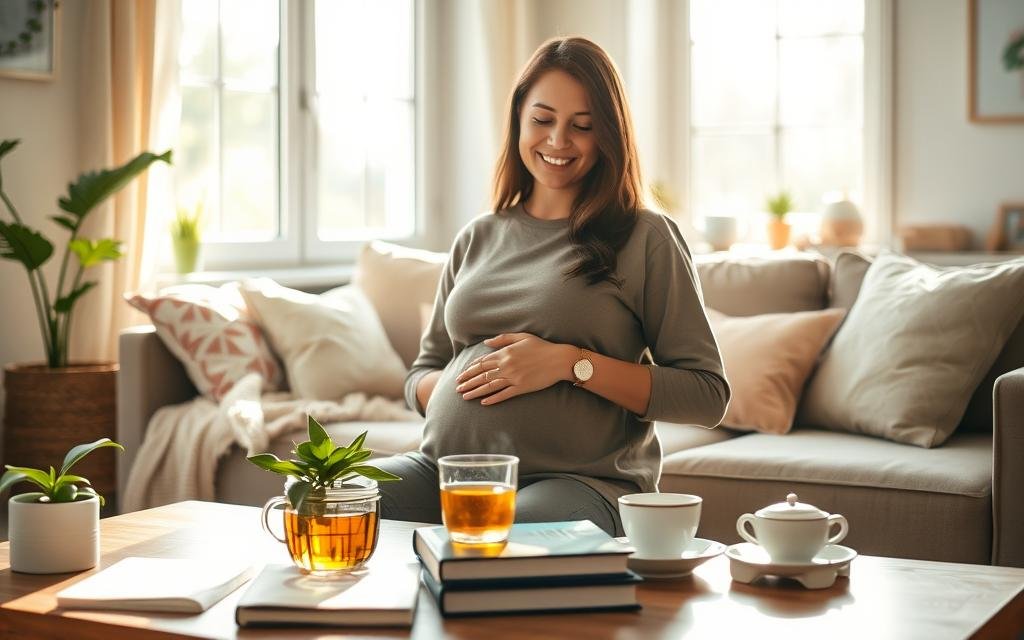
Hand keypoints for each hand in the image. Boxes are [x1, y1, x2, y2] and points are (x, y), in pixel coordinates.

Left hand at [455, 333, 574, 404]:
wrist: (559, 359)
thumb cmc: (542, 346)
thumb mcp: (522, 337)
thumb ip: (503, 339)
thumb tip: (486, 343)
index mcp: (505, 353)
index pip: (482, 362)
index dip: (470, 369)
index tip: (461, 375)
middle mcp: (506, 366)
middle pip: (482, 375)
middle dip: (468, 381)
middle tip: (457, 388)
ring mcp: (514, 378)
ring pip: (489, 386)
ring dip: (475, 392)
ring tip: (465, 397)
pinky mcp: (521, 388)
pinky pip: (504, 394)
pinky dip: (493, 399)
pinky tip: (483, 403)